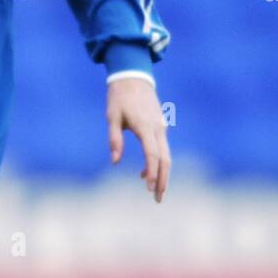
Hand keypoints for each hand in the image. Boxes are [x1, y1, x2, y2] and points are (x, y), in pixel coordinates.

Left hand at [107, 76, 170, 202]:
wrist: (133, 77)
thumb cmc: (119, 98)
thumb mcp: (112, 117)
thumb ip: (114, 139)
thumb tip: (115, 161)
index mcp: (145, 127)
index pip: (153, 155)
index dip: (152, 173)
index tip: (148, 188)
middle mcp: (157, 129)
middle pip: (165, 159)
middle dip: (163, 180)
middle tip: (157, 199)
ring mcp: (161, 127)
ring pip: (166, 155)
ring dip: (162, 174)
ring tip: (153, 191)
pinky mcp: (160, 126)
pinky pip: (161, 148)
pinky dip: (157, 162)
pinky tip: (144, 173)